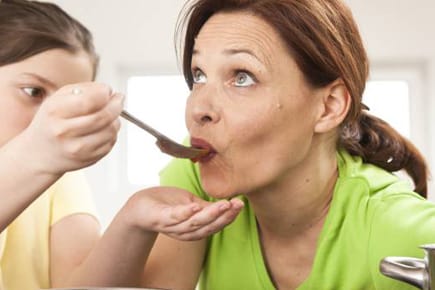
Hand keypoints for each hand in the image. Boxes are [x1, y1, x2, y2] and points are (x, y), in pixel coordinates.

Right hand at [20, 82, 122, 174]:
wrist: (40, 154)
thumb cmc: (52, 122)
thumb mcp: (58, 99)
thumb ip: (83, 90)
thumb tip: (106, 90)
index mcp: (55, 112)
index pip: (89, 100)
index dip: (104, 93)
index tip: (107, 90)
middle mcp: (64, 131)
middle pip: (103, 116)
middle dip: (117, 104)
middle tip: (119, 99)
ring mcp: (77, 148)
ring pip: (111, 129)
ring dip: (115, 119)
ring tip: (109, 115)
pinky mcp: (88, 158)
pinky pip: (111, 142)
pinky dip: (112, 133)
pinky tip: (103, 129)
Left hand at [125, 186, 243, 240]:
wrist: (140, 205)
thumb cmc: (166, 204)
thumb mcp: (190, 203)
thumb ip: (206, 207)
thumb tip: (226, 205)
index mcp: (194, 228)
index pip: (215, 225)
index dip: (229, 216)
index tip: (240, 205)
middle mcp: (184, 231)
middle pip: (208, 227)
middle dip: (224, 216)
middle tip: (237, 205)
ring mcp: (172, 226)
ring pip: (194, 224)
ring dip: (210, 214)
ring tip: (223, 204)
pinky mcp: (160, 218)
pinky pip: (174, 217)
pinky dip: (185, 213)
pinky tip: (195, 206)